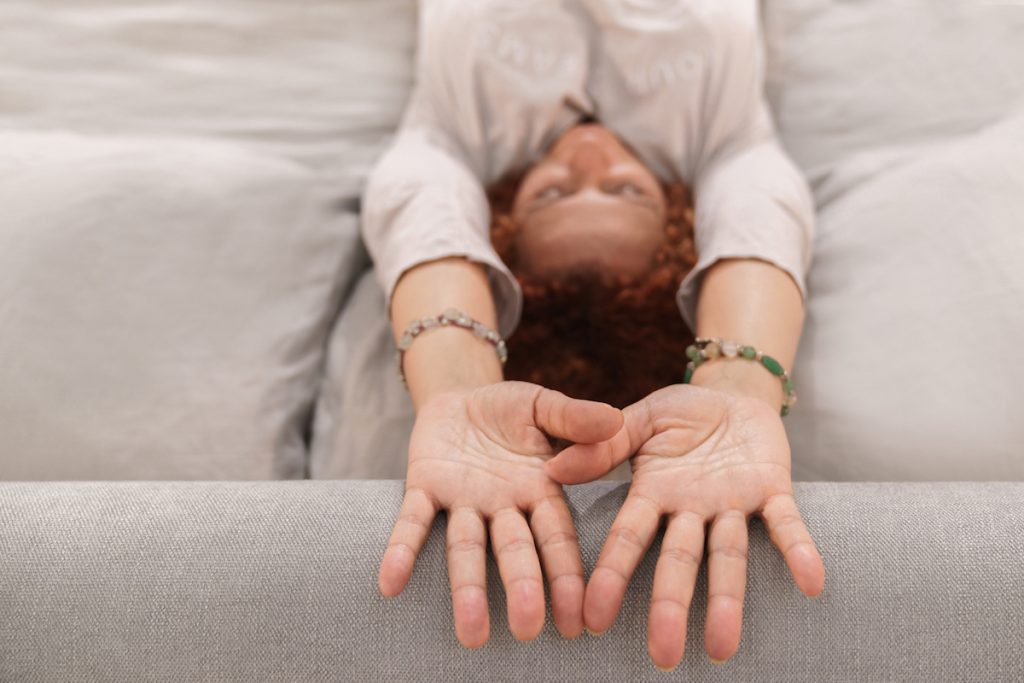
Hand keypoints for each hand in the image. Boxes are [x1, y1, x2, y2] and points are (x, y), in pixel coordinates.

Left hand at [378, 381, 622, 647]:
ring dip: (467, 589)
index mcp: (540, 490)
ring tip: (471, 633)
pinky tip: (390, 583)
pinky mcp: (423, 487)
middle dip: (521, 588)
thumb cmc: (510, 409)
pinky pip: (413, 522)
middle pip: (513, 550)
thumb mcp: (543, 406)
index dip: (567, 575)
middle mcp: (502, 506)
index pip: (557, 537)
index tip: (579, 619)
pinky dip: (401, 551)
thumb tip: (616, 419)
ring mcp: (462, 501)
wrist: (458, 396)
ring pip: (466, 547)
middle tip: (527, 629)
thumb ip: (573, 417)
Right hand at [546, 384, 825, 669]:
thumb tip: (553, 469)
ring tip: (721, 646)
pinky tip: (812, 582)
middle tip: (663, 656)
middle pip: (679, 561)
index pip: (630, 540)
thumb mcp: (639, 420)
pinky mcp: (773, 489)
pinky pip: (787, 523)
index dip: (613, 577)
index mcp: (654, 494)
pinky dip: (799, 551)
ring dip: (726, 599)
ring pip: (728, 555)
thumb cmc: (680, 414)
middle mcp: (692, 509)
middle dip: (671, 606)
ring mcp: (733, 503)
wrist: (733, 394)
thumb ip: (604, 443)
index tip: (594, 619)